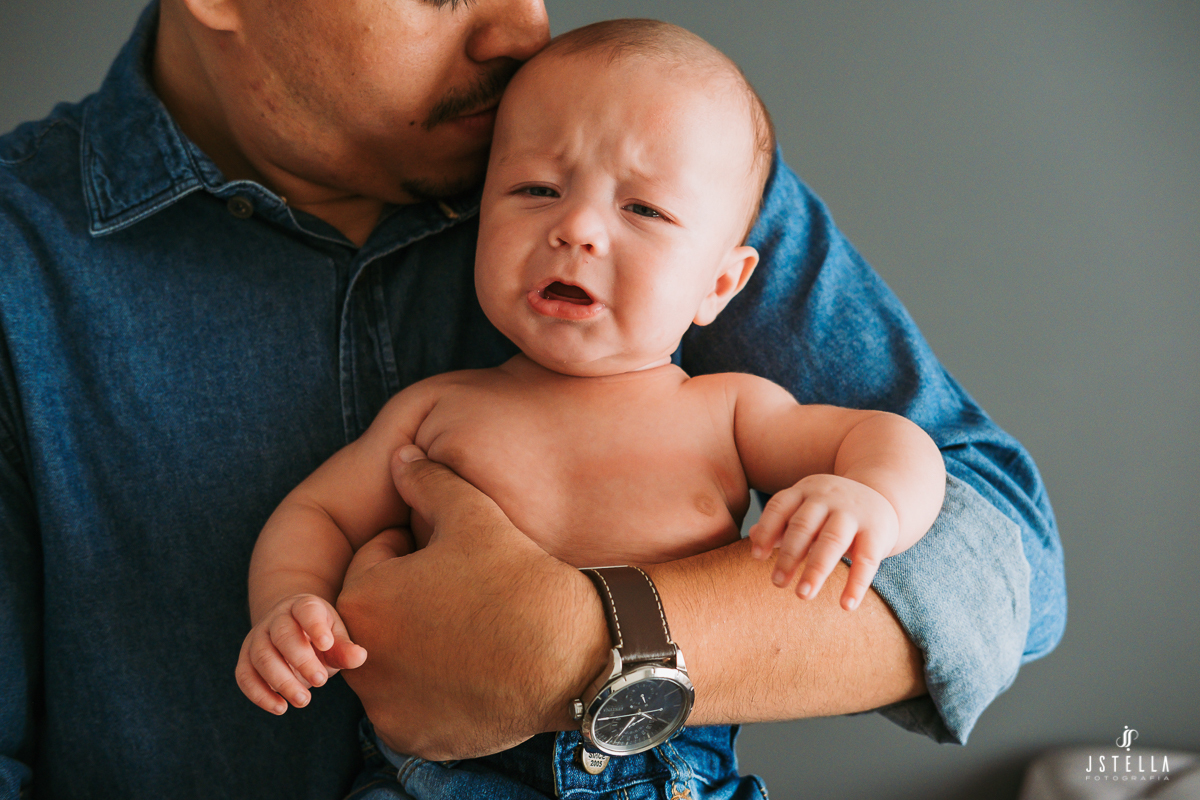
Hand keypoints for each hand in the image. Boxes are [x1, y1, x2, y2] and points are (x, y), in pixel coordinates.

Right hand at [235, 594, 366, 714]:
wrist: (293, 633)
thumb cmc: (321, 637)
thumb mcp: (336, 638)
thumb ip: (345, 648)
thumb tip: (359, 657)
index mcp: (303, 606)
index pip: (306, 610)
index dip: (315, 626)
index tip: (327, 644)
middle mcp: (276, 619)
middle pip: (282, 635)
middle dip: (301, 660)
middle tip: (321, 681)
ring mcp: (257, 638)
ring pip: (261, 657)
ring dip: (281, 681)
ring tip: (304, 699)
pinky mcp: (245, 659)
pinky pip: (245, 676)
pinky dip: (260, 694)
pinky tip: (281, 708)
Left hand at [336, 445, 606, 760]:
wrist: (576, 655)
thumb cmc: (519, 578)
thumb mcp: (472, 513)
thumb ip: (427, 480)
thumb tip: (400, 457)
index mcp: (361, 602)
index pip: (374, 559)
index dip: (415, 549)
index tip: (455, 558)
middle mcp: (361, 663)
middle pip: (377, 613)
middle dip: (407, 598)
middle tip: (462, 593)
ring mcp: (386, 708)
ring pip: (391, 659)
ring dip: (416, 643)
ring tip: (469, 629)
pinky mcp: (415, 737)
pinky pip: (411, 703)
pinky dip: (431, 689)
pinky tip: (471, 669)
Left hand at [747, 474, 899, 610]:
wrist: (884, 497)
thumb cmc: (833, 511)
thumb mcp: (807, 510)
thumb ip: (781, 523)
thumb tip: (753, 538)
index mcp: (806, 491)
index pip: (780, 506)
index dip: (767, 530)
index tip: (757, 557)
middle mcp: (828, 498)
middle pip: (804, 525)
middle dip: (789, 555)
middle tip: (777, 583)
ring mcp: (854, 513)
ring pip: (832, 541)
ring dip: (816, 569)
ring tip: (803, 595)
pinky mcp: (877, 531)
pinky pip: (867, 559)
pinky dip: (856, 584)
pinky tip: (846, 606)